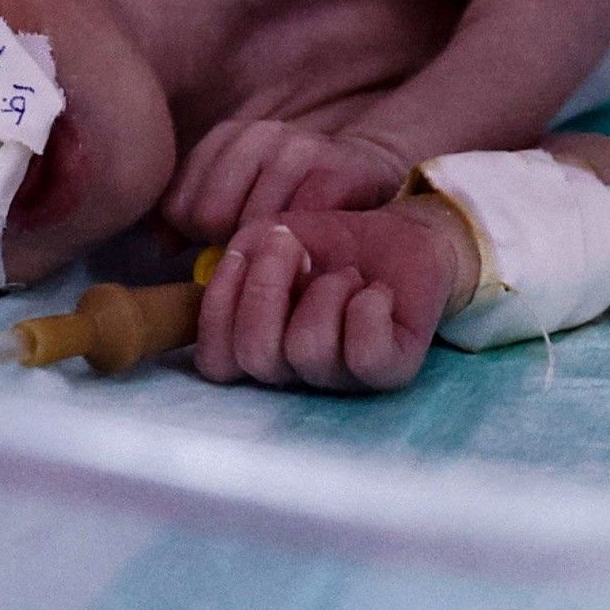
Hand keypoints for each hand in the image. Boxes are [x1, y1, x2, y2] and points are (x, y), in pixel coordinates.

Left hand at [165, 117, 410, 243]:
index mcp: (227, 136)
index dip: (194, 234)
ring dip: (265, 248)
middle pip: (211, 213)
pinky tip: (306, 249)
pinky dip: (298, 246)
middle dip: (226, 242)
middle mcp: (260, 134)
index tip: (219, 240)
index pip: (180, 203)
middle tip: (252, 250)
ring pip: (252, 221)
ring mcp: (300, 149)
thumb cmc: (293, 191)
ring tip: (280, 252)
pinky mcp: (336, 171)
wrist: (367, 169)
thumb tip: (163, 245)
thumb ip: (192, 215)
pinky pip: (297, 224)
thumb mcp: (238, 192)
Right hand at [192, 203, 470, 393]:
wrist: (395, 231)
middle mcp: (293, 374)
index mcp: (256, 350)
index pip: (214, 362)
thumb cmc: (325, 242)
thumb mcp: (265, 239)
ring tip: (348, 275)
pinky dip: (367, 306)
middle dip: (269, 285)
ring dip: (326, 290)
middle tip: (297, 250)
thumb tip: (241, 266)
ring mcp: (340, 379)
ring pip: (308, 349)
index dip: (220, 305)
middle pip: (256, 355)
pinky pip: (365, 354)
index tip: (246, 253)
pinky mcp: (390, 371)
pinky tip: (376, 291)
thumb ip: (239, 260)